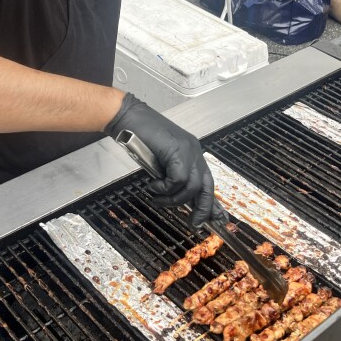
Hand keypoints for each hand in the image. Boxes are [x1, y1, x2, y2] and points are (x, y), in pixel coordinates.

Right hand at [105, 93, 220, 228]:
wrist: (128, 118)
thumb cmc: (139, 136)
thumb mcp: (159, 161)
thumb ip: (169, 175)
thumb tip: (174, 196)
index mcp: (192, 153)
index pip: (207, 181)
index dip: (210, 202)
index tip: (212, 218)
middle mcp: (194, 151)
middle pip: (207, 186)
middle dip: (202, 208)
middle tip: (194, 223)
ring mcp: (188, 150)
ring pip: (191, 186)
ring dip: (173, 198)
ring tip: (158, 198)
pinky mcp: (177, 151)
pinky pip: (177, 179)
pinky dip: (164, 188)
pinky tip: (153, 185)